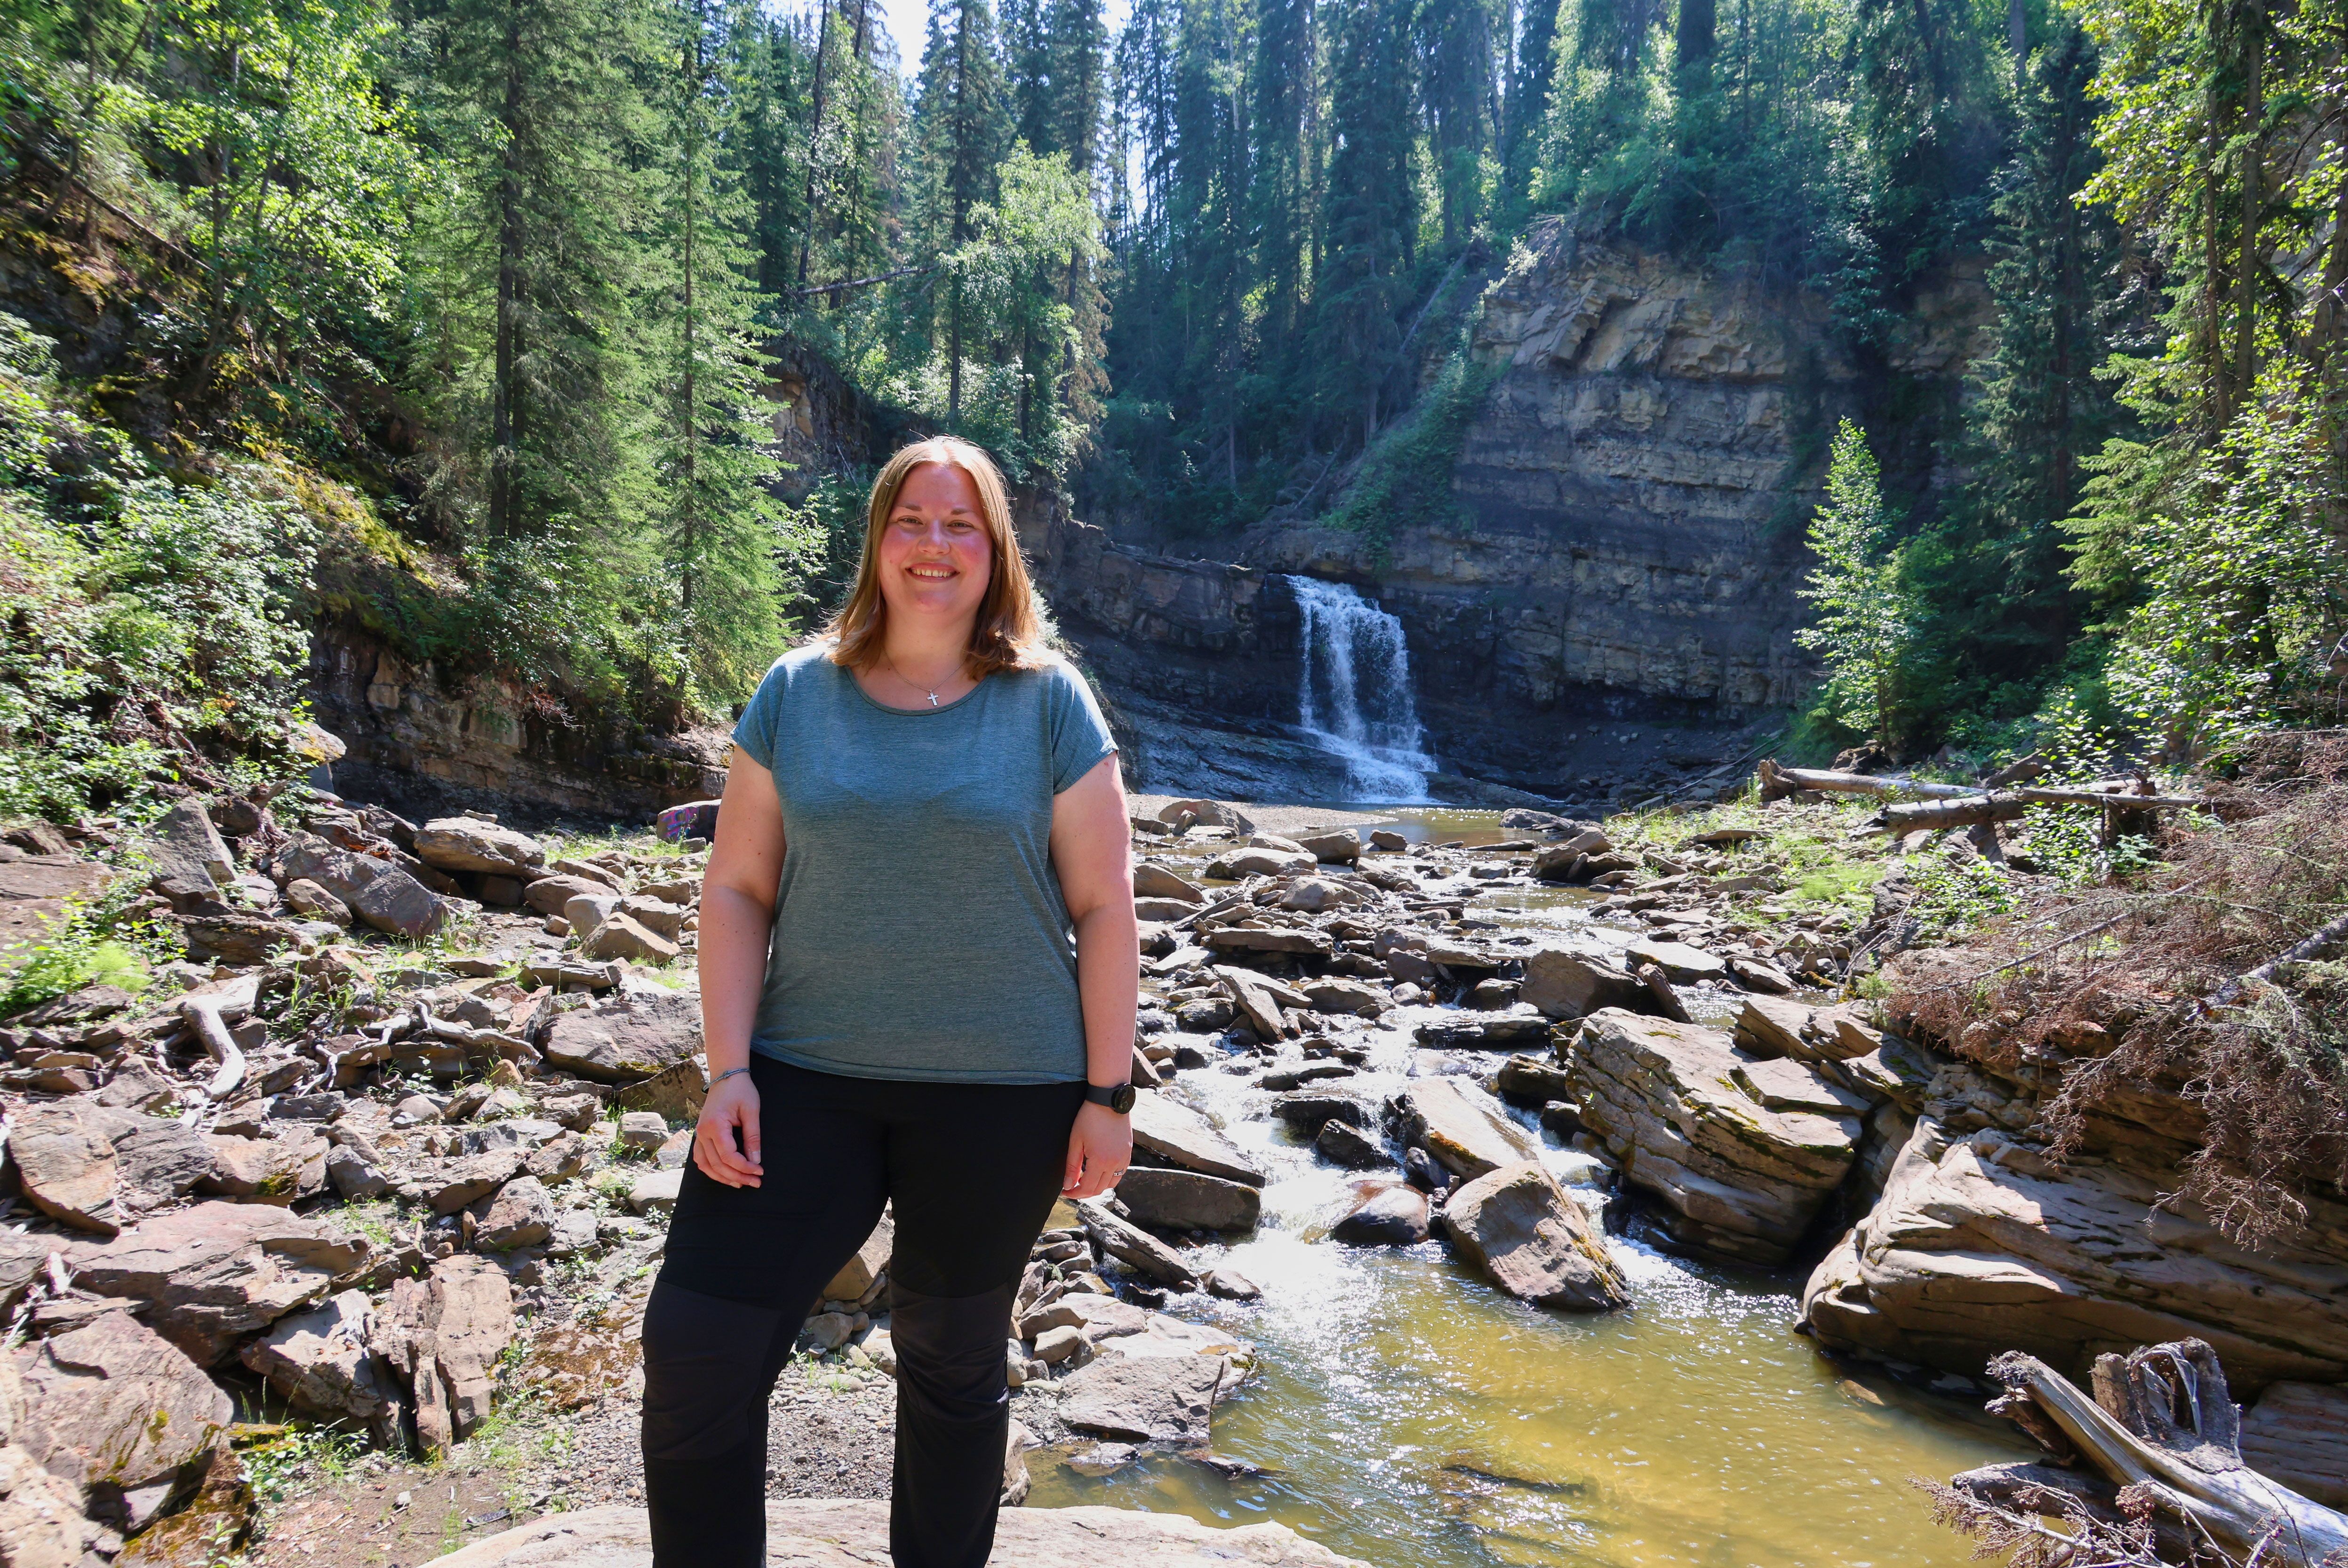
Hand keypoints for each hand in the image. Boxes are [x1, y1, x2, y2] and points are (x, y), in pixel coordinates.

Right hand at [694, 1071, 762, 1187]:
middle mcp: (702, 1132)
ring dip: (722, 1177)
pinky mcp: (700, 1134)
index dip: (744, 1167)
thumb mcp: (751, 1111)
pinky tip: (723, 1175)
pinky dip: (711, 1169)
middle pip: (717, 1164)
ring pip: (706, 1165)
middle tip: (755, 1182)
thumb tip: (756, 1160)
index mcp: (715, 1125)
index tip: (759, 1171)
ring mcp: (699, 1134)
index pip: (728, 1155)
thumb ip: (753, 1136)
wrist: (726, 1076)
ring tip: (740, 1183)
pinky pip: (701, 1158)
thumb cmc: (740, 1090)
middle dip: (737, 1176)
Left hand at [1061, 1101, 1131, 1198]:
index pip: (1087, 1188)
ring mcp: (1124, 1158)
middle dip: (1084, 1192)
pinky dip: (1109, 1177)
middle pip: (1099, 1189)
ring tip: (1085, 1180)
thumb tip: (1068, 1186)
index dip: (1075, 1193)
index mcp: (1100, 1161)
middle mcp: (1115, 1163)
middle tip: (1072, 1188)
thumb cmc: (1089, 1118)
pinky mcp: (1128, 1153)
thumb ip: (1072, 1166)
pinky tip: (1099, 1171)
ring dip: (1097, 1186)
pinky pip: (1120, 1173)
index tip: (1065, 1192)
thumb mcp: (1076, 1141)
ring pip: (1111, 1184)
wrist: (1109, 1100)